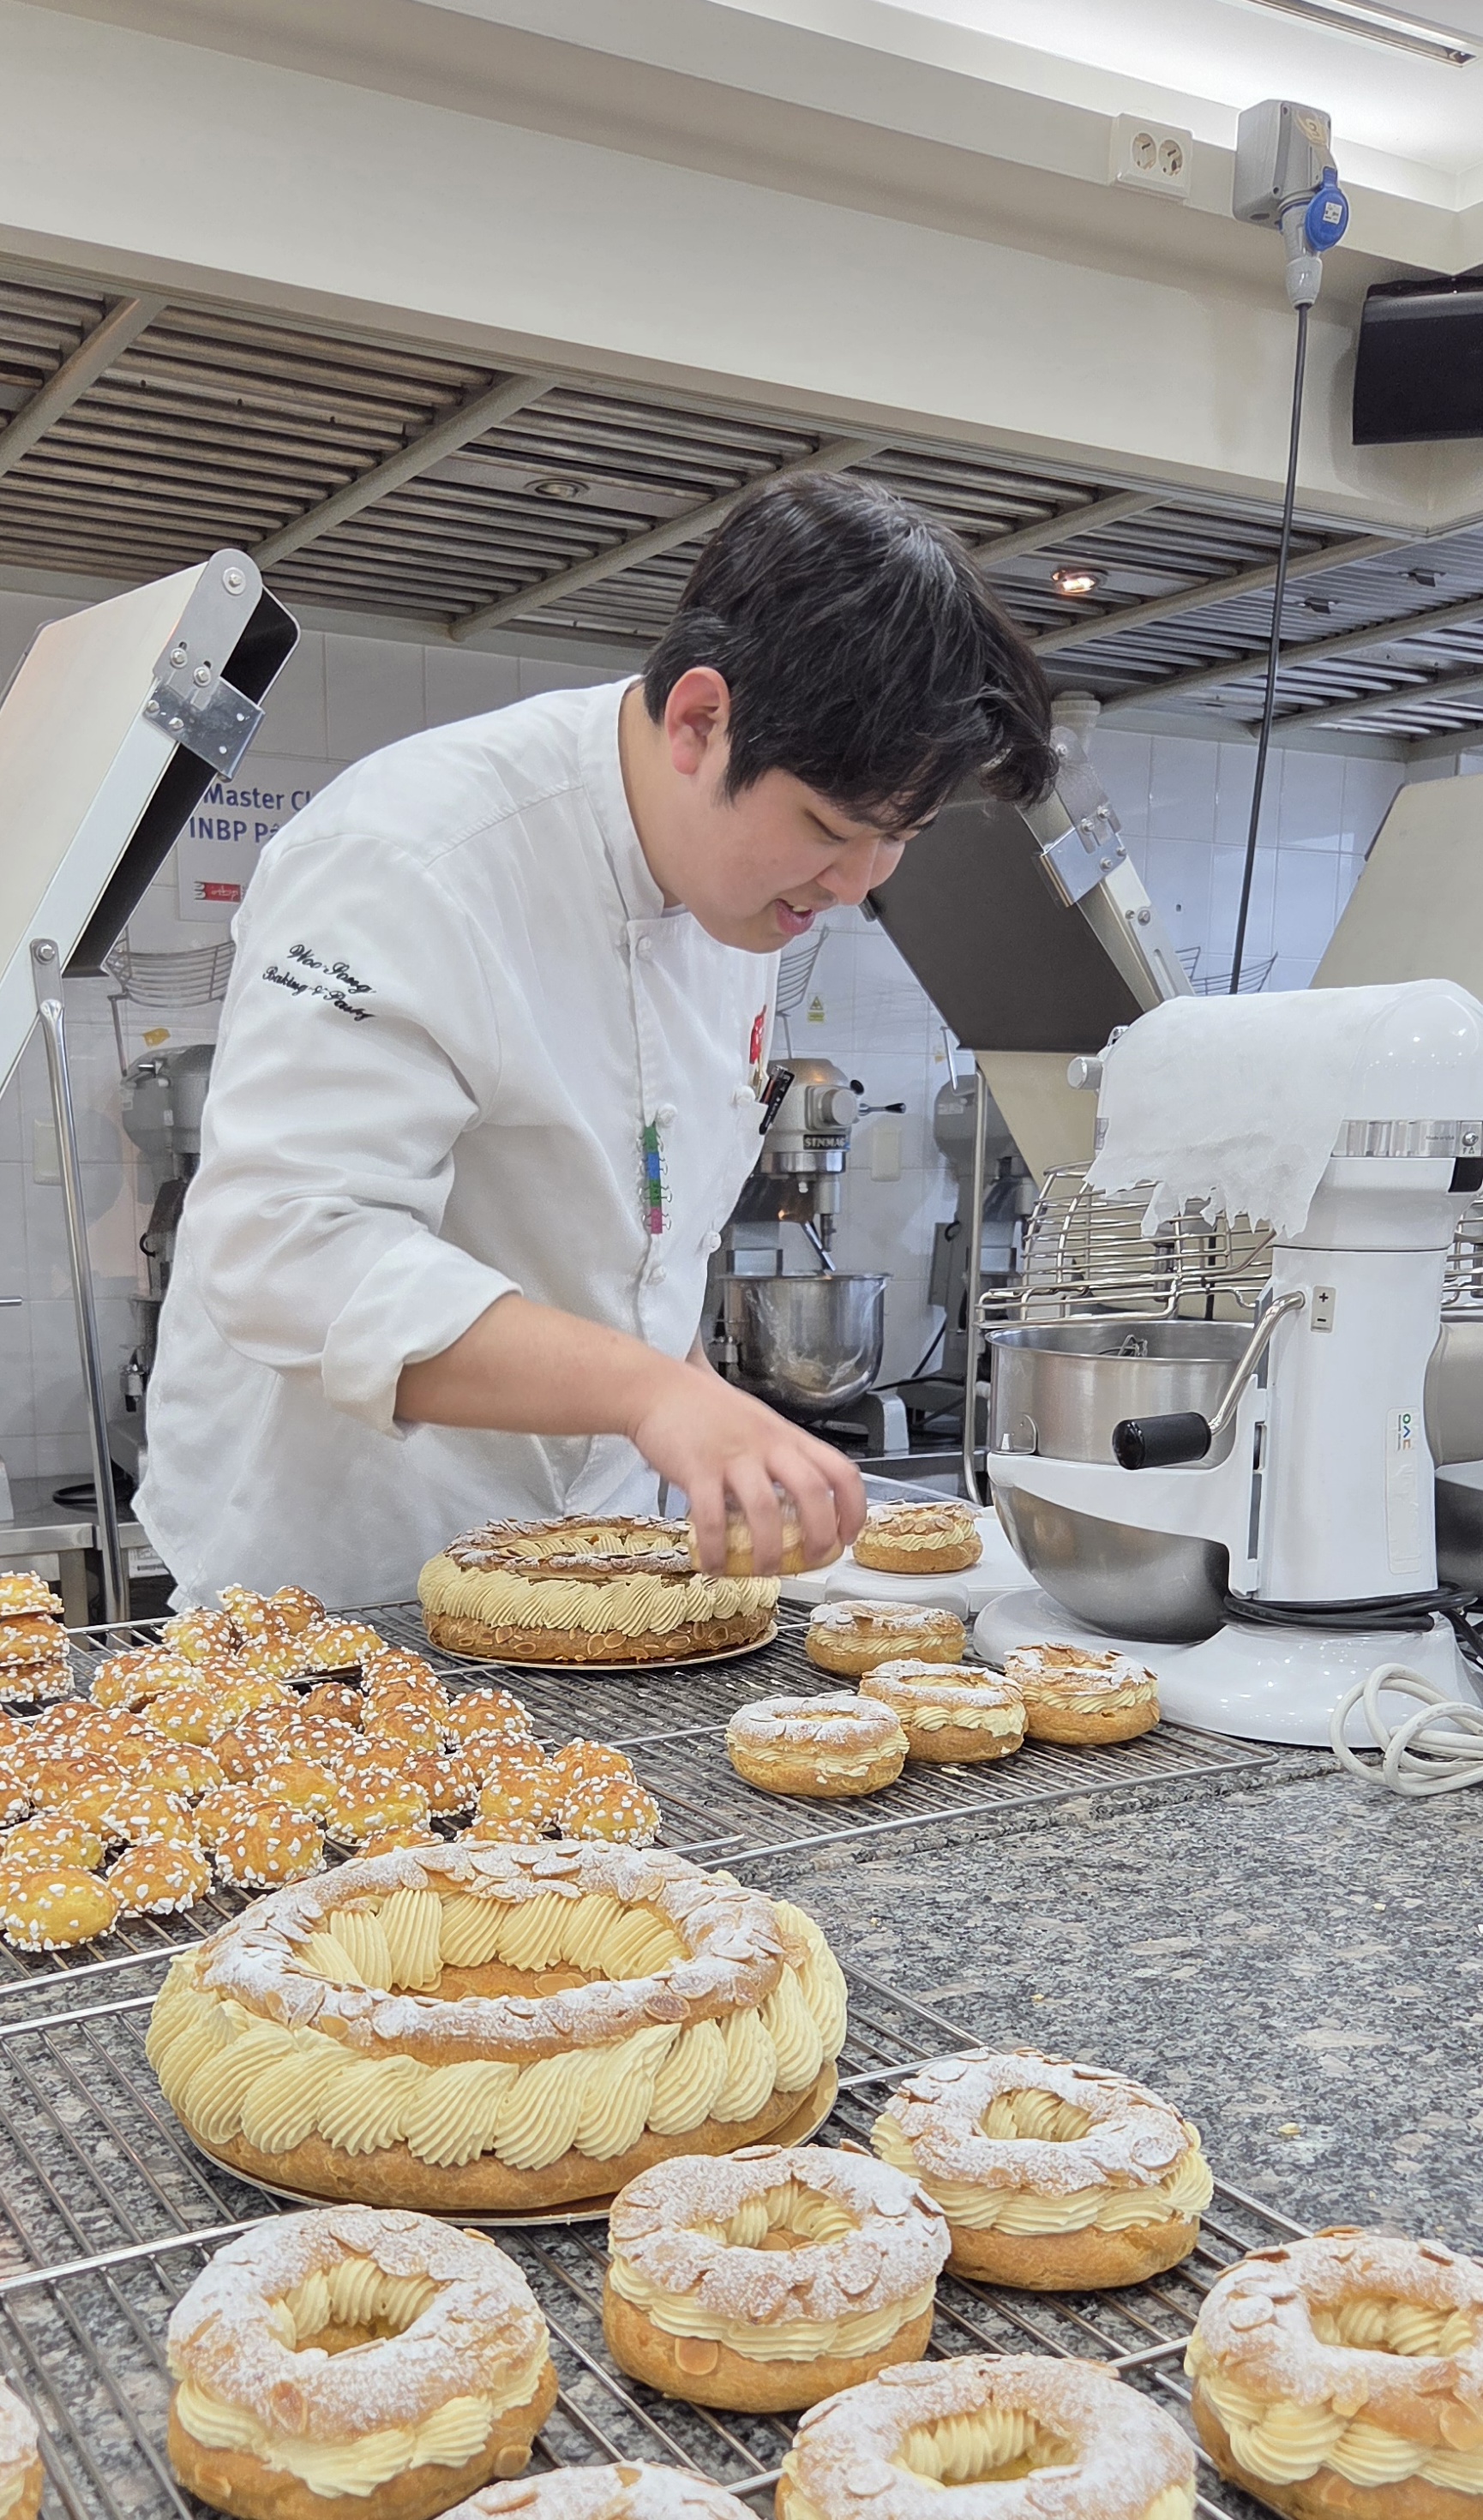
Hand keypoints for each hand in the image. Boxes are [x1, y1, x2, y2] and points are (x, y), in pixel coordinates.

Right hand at [626, 1357, 865, 1575]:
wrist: (658, 1389)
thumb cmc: (708, 1410)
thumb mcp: (760, 1426)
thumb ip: (781, 1458)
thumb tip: (800, 1503)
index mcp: (789, 1438)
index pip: (840, 1471)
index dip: (854, 1508)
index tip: (849, 1535)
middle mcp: (768, 1446)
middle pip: (812, 1492)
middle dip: (819, 1536)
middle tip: (812, 1560)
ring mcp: (733, 1457)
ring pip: (765, 1510)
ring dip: (768, 1552)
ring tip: (763, 1570)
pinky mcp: (697, 1469)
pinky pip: (711, 1518)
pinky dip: (715, 1550)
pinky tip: (714, 1565)